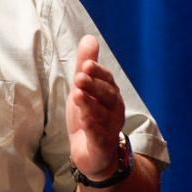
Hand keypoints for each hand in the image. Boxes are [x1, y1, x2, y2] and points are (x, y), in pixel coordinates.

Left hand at [67, 34, 126, 180]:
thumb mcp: (84, 88)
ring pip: (102, 114)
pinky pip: (99, 135)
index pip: (107, 80)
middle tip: (80, 77)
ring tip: (77, 94)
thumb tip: (89, 37)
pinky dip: (93, 127)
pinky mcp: (101, 145)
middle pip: (107, 96)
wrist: (93, 154)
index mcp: (110, 95)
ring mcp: (109, 128)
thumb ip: (86, 65)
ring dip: (90, 104)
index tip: (87, 63)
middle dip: (94, 85)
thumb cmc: (90, 116)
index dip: (98, 72)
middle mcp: (114, 110)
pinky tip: (84, 120)